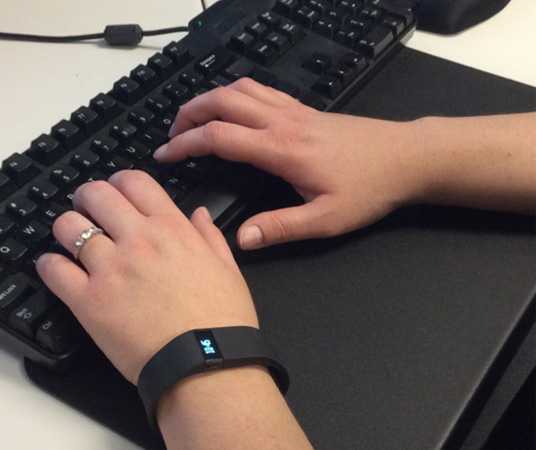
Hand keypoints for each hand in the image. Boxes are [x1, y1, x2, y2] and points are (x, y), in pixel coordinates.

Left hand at [36, 171, 258, 383]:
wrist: (205, 363)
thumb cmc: (221, 320)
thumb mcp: (227, 268)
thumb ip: (209, 235)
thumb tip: (199, 213)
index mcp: (172, 229)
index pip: (134, 182)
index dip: (118, 181)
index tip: (114, 190)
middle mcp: (138, 241)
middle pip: (96, 195)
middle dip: (87, 197)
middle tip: (86, 207)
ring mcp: (110, 268)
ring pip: (69, 227)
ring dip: (67, 228)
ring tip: (71, 238)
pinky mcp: (89, 301)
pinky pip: (54, 269)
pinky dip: (49, 265)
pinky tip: (56, 268)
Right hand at [154, 78, 424, 249]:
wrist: (406, 157)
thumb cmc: (370, 188)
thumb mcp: (326, 219)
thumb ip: (280, 228)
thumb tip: (240, 239)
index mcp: (282, 150)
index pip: (220, 137)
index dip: (186, 144)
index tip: (165, 155)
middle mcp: (283, 122)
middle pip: (223, 101)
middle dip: (189, 113)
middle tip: (171, 133)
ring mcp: (294, 111)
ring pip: (240, 89)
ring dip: (210, 98)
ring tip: (193, 118)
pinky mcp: (304, 109)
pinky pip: (261, 90)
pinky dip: (236, 93)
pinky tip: (233, 109)